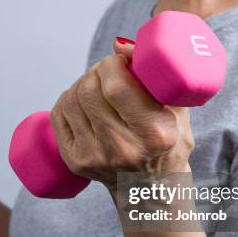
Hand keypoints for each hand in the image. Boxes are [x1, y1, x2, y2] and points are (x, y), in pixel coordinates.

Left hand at [50, 38, 193, 192]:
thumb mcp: (177, 111)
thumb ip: (156, 77)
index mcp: (154, 134)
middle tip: (106, 72)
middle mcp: (122, 148)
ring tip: (97, 85)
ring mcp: (95, 157)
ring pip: (71, 99)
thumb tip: (121, 45)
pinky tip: (83, 101)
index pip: (117, 86)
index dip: (111, 64)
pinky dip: (69, 99)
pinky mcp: (75, 161)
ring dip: (82, 83)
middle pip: (89, 90)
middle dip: (96, 71)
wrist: (149, 190)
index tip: (118, 61)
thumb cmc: (168, 143)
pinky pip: (60, 114)